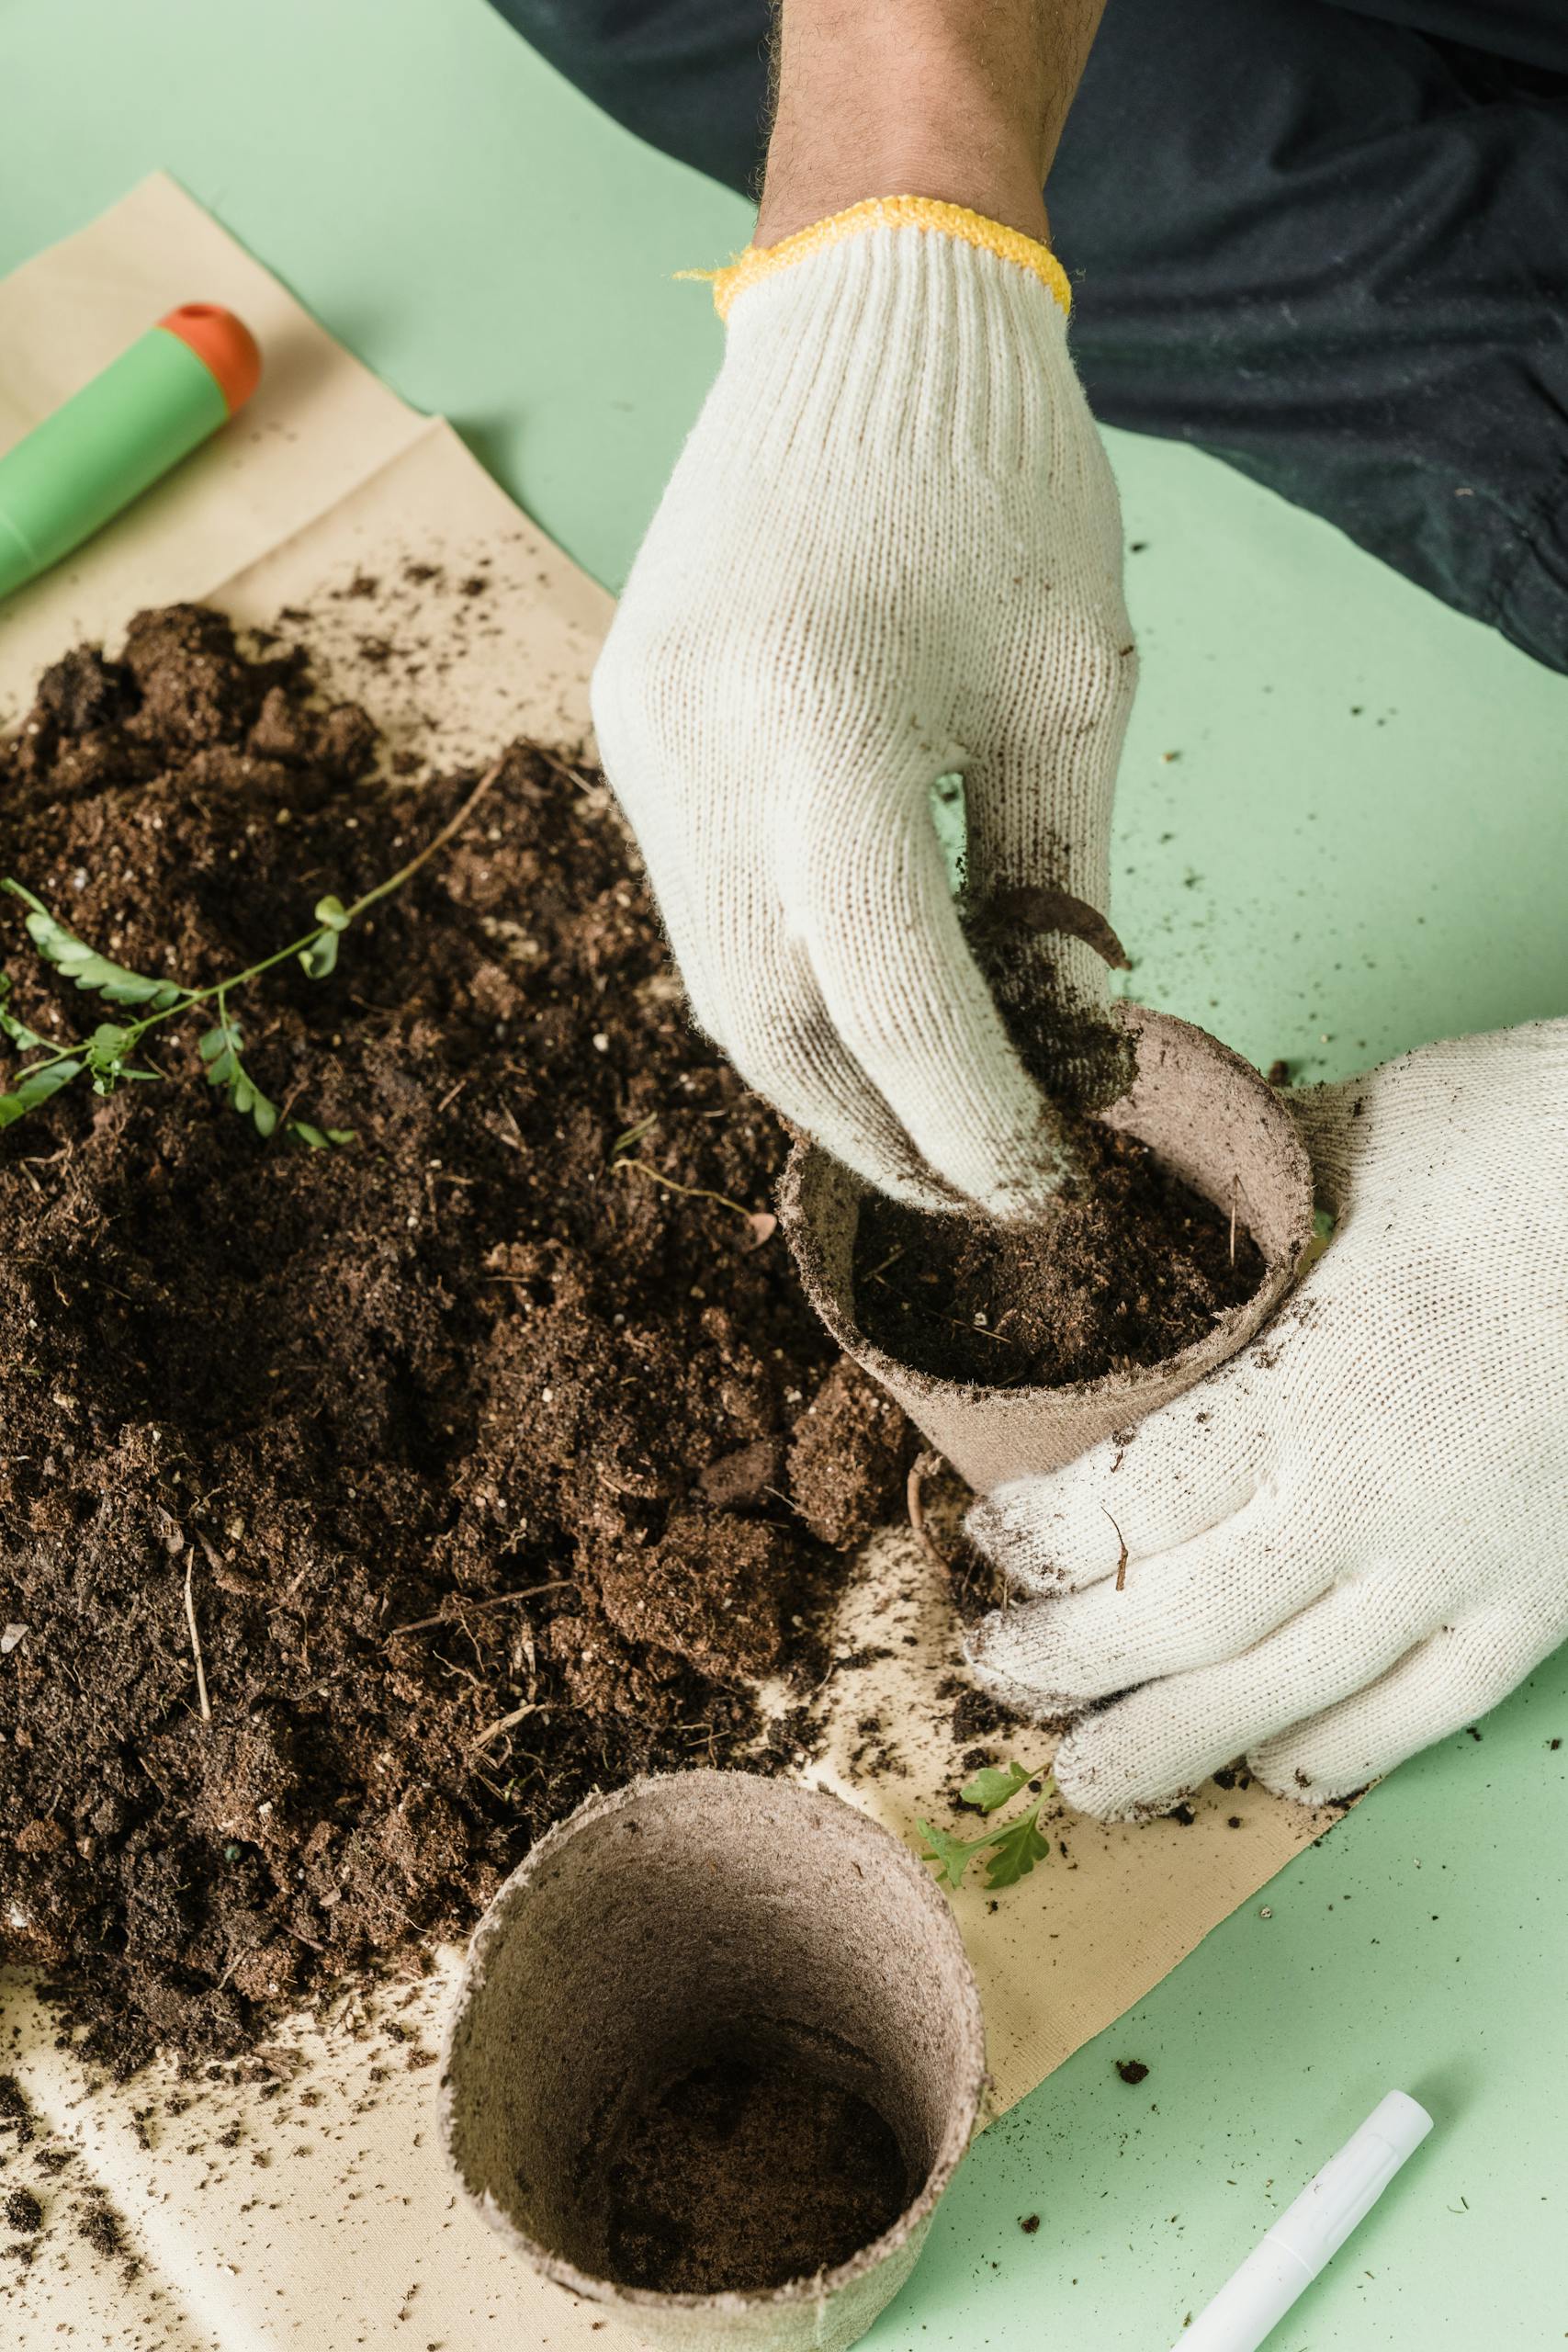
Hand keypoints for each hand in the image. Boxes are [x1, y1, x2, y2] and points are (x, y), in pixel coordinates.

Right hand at [592, 216, 1134, 1213]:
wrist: (866, 316)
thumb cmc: (1005, 485)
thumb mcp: (1071, 688)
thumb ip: (1060, 886)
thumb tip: (1067, 1054)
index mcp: (822, 717)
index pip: (894, 993)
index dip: (973, 1117)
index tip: (1043, 1184)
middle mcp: (697, 744)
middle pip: (773, 1027)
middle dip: (882, 1137)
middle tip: (981, 1189)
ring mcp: (640, 739)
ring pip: (716, 984)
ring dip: (824, 1078)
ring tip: (929, 1123)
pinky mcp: (625, 726)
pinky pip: (700, 906)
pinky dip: (782, 984)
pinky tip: (860, 1011)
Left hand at [965, 1023, 1567, 1814]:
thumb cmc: (1538, 1150)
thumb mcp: (1369, 1132)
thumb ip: (1250, 1189)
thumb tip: (1152, 1172)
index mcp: (1312, 1383)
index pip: (1133, 1503)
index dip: (1044, 1541)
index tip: (989, 1542)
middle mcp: (1375, 1501)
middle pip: (1188, 1620)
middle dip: (1073, 1661)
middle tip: (997, 1671)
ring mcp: (1464, 1565)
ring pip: (1292, 1692)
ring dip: (1176, 1742)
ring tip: (1091, 1779)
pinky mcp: (1541, 1596)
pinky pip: (1428, 1710)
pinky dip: (1345, 1751)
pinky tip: (1280, 1771)